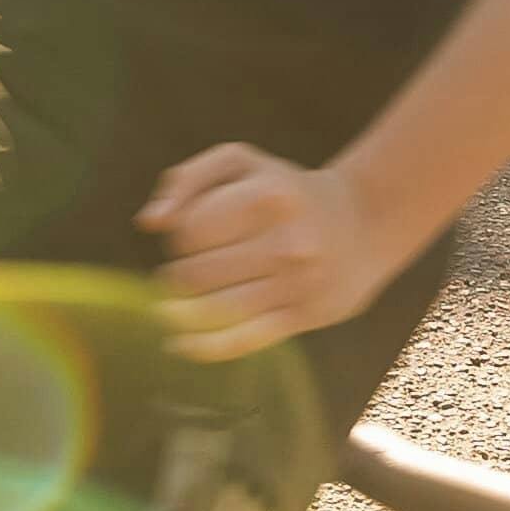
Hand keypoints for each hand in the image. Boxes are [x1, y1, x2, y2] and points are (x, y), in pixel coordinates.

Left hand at [139, 144, 395, 361]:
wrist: (361, 223)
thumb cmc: (282, 190)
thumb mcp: (240, 163)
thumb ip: (187, 180)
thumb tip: (148, 223)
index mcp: (268, 197)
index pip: (190, 229)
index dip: (177, 234)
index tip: (190, 232)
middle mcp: (287, 241)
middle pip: (197, 273)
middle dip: (178, 273)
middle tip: (189, 266)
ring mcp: (296, 283)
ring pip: (215, 309)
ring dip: (183, 309)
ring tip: (176, 302)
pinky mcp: (302, 316)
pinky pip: (243, 339)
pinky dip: (204, 347)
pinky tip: (178, 345)